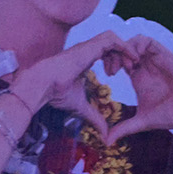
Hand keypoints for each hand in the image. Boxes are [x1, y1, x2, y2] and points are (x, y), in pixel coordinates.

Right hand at [9, 30, 130, 139]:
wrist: (42, 85)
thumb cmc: (55, 93)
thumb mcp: (81, 107)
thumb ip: (94, 117)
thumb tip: (105, 134)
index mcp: (84, 60)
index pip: (105, 52)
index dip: (116, 60)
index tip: (121, 74)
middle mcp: (87, 51)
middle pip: (111, 44)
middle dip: (124, 54)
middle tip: (130, 69)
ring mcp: (88, 46)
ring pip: (113, 38)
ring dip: (125, 50)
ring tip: (129, 66)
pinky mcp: (89, 46)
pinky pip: (112, 39)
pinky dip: (124, 46)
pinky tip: (130, 60)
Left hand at [107, 38, 172, 146]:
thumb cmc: (171, 116)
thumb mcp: (142, 121)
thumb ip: (124, 128)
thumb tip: (106, 142)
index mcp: (138, 78)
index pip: (119, 62)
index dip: (111, 63)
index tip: (108, 75)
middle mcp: (146, 66)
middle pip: (124, 49)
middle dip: (115, 54)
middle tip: (112, 68)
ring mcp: (155, 59)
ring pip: (134, 42)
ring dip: (125, 49)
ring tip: (125, 65)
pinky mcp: (164, 54)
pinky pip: (147, 41)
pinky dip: (137, 45)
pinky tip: (135, 60)